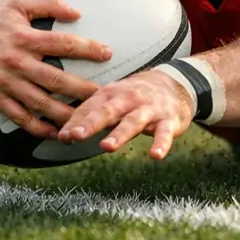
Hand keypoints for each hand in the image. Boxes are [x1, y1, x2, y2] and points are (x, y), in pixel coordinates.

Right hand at [0, 0, 110, 138]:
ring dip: (65, 114)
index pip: (63, 43)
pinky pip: (20, 117)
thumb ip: (48, 4)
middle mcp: (17, 61)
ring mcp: (5, 82)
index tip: (109, 54)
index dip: (88, 49)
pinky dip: (39, 128)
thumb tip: (78, 12)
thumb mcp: (16, 6)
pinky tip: (57, 133)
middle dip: (83, 89)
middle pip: (56, 79)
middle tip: (107, 96)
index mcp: (25, 37)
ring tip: (88, 120)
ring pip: (40, 102)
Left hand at [57, 68, 195, 159]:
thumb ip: (90, 116)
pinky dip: (161, 144)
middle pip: (109, 111)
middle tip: (77, 136)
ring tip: (107, 146)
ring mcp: (150, 109)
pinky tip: (156, 155)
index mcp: (112, 94)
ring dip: (120, 134)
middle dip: (92, 123)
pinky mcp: (169, 120)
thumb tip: (63, 136)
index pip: (91, 108)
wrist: (176, 84)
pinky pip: (164, 133)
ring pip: (133, 122)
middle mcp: (130, 99)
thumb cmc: (136, 96)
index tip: (63, 137)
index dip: (76, 122)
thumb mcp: (113, 100)